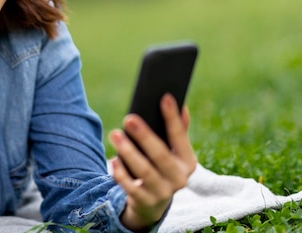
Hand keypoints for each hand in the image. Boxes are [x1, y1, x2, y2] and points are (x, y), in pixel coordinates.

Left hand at [108, 94, 195, 230]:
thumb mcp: (172, 153)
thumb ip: (178, 131)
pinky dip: (121, 173)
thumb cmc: (161, 168)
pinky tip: (113, 160)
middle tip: (128, 118)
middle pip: (160, 155)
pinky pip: (131, 187)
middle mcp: (179, 179)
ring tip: (114, 134)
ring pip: (144, 171)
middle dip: (144, 136)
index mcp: (188, 162)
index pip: (180, 137)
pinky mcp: (145, 202)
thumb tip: (181, 104)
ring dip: (128, 151)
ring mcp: (163, 193)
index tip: (165, 98)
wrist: (152, 203)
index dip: (172, 118)